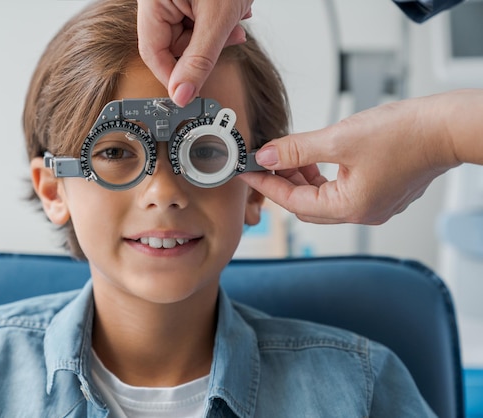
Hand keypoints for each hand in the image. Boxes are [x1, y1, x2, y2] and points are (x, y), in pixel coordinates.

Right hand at [137, 0, 252, 106]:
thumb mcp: (218, 19)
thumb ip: (200, 60)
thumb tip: (182, 94)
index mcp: (153, 0)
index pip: (152, 52)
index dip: (173, 75)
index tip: (190, 91)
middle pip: (172, 43)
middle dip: (203, 48)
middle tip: (229, 41)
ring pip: (188, 33)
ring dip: (215, 35)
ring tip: (236, 20)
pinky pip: (197, 18)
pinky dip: (217, 21)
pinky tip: (234, 12)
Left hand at [240, 92, 475, 224]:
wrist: (447, 127)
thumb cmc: (406, 134)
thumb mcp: (339, 139)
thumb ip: (297, 150)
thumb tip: (267, 156)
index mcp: (349, 207)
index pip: (293, 203)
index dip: (267, 185)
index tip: (248, 172)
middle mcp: (361, 212)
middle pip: (306, 205)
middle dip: (283, 184)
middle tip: (264, 163)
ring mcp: (373, 204)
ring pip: (323, 197)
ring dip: (302, 179)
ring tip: (288, 156)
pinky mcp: (380, 190)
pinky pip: (340, 190)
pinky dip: (322, 177)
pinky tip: (314, 158)